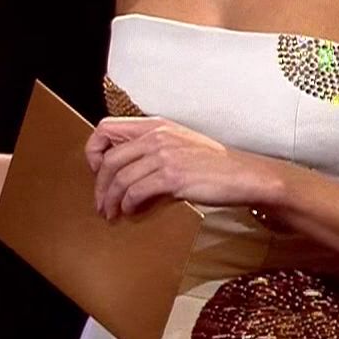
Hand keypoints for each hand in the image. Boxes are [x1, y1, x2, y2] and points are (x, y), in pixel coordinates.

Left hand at [85, 116, 281, 219]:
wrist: (244, 175)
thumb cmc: (213, 164)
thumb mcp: (179, 143)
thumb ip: (152, 147)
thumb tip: (125, 166)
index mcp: (155, 125)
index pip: (106, 128)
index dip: (93, 150)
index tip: (96, 171)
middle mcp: (156, 136)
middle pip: (108, 158)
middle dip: (99, 185)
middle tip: (100, 202)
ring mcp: (165, 155)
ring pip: (119, 177)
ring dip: (110, 199)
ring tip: (110, 213)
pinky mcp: (173, 176)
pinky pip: (136, 191)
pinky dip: (128, 204)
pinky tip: (130, 212)